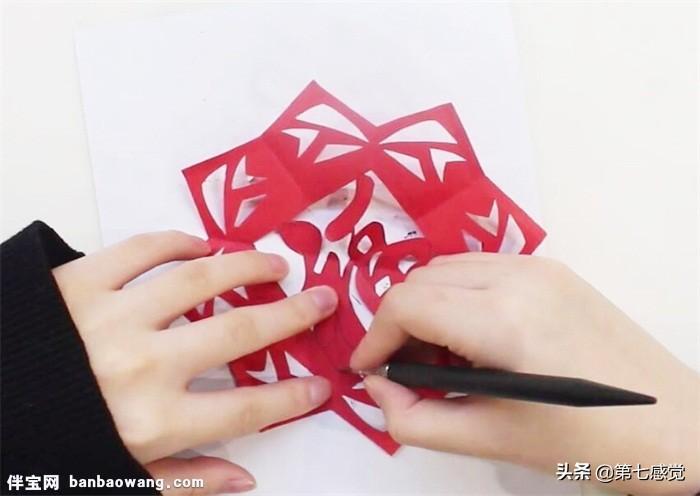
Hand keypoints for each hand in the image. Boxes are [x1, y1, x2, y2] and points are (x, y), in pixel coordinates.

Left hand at [53, 231, 337, 493]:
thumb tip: (246, 479)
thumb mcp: (113, 479)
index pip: (246, 409)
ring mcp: (111, 318)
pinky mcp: (79, 282)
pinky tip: (204, 246)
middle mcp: (140, 367)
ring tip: (275, 264)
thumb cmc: (46, 446)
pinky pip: (141, 251)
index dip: (292, 397)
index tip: (320, 383)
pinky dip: (178, 243)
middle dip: (292, 316)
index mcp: (150, 423)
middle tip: (322, 299)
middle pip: (239, 334)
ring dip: (247, 267)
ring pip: (200, 280)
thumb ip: (185, 481)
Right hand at [351, 253, 698, 494]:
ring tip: (441, 358)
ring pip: (449, 269)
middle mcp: (518, 276)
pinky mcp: (554, 269)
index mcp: (502, 318)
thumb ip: (414, 419)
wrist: (676, 426)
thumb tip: (377, 385)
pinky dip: (459, 296)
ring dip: (428, 307)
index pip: (406, 303)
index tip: (368, 370)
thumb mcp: (490, 439)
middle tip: (406, 370)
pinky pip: (482, 268)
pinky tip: (474, 338)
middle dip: (399, 323)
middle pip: (422, 280)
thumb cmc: (587, 441)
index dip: (375, 337)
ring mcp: (539, 266)